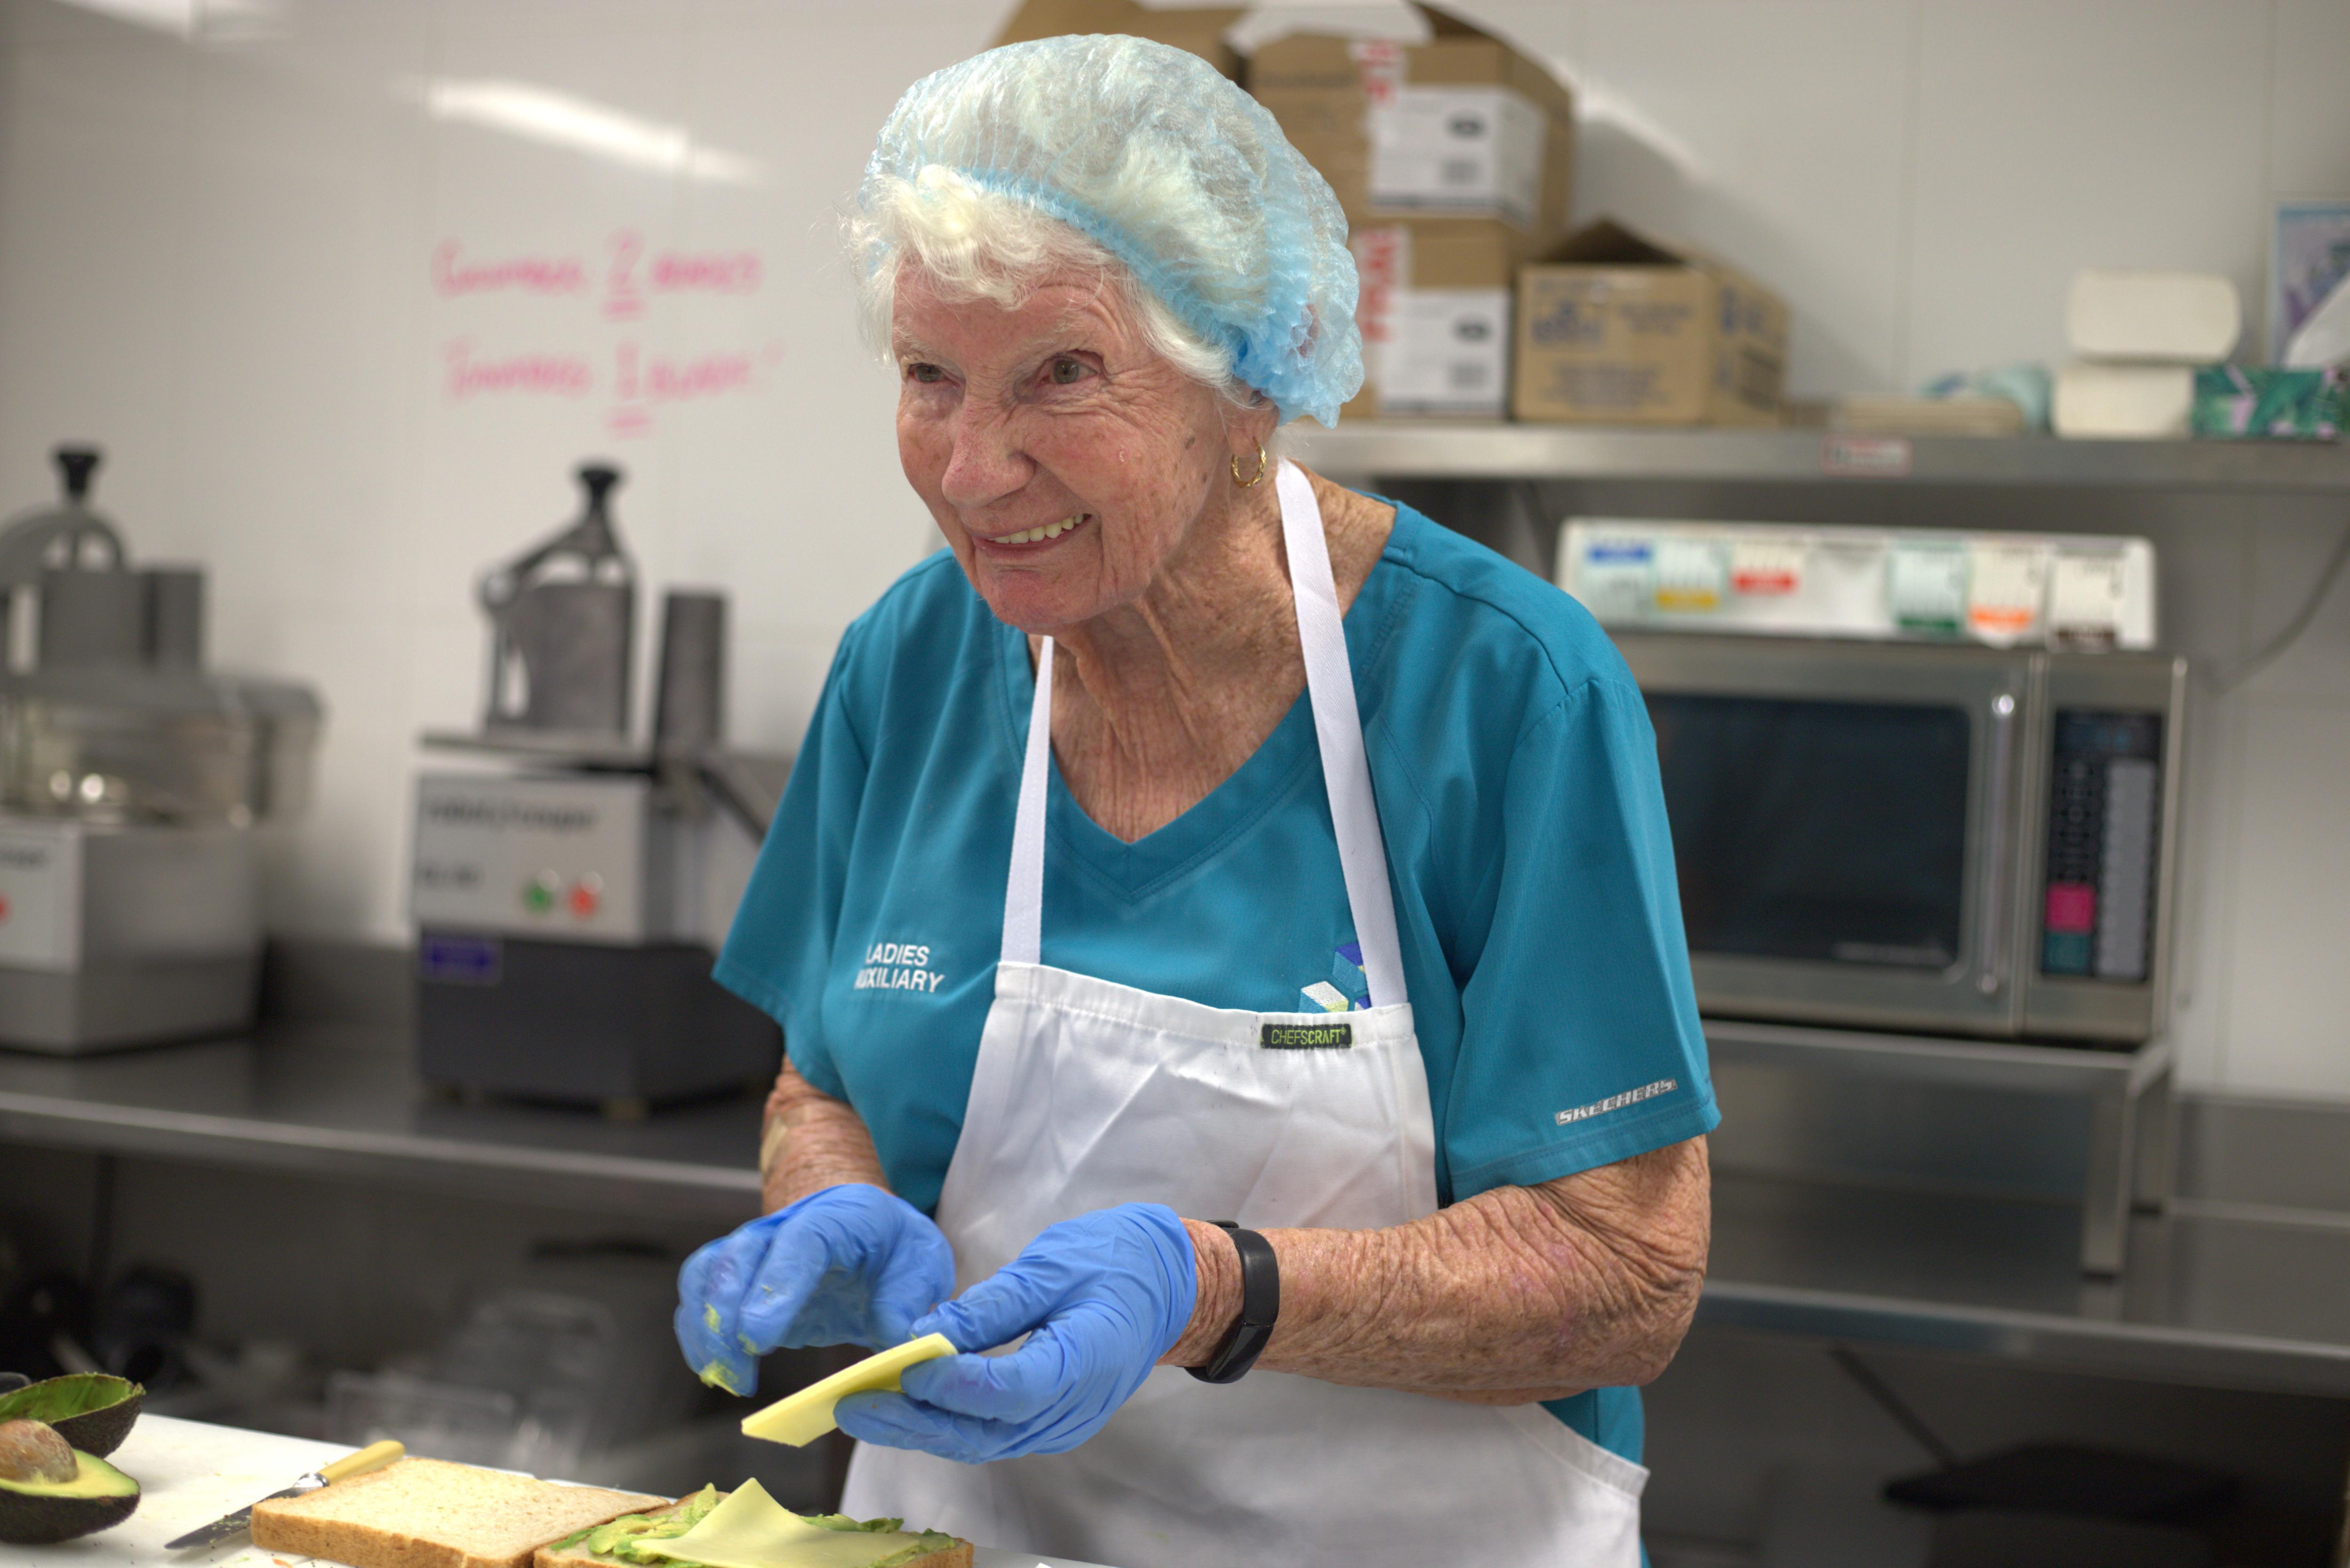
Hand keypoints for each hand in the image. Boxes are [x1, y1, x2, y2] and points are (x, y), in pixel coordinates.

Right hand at [673, 1184, 956, 1392]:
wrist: (872, 1232)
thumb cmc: (896, 1250)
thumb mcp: (923, 1266)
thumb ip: (907, 1300)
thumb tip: (894, 1339)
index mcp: (839, 1217)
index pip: (800, 1242)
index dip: (775, 1287)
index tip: (760, 1338)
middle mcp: (786, 1226)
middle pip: (739, 1254)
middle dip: (727, 1312)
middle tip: (740, 1367)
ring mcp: (757, 1252)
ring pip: (707, 1272)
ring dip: (706, 1327)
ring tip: (729, 1378)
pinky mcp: (741, 1282)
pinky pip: (701, 1297)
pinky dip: (699, 1334)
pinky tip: (718, 1371)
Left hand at [834, 1202, 1195, 1461]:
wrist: (1164, 1285)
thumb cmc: (1114, 1262)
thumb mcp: (1053, 1265)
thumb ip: (992, 1305)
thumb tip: (928, 1331)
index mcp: (1085, 1361)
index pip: (1008, 1389)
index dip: (953, 1382)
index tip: (904, 1361)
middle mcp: (1073, 1408)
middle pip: (984, 1432)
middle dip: (914, 1421)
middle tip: (854, 1406)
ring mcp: (1063, 1424)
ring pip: (982, 1441)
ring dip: (921, 1427)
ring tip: (864, 1409)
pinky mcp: (1049, 1423)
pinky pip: (992, 1434)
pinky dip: (946, 1423)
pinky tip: (907, 1406)